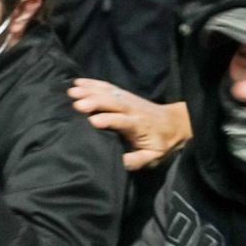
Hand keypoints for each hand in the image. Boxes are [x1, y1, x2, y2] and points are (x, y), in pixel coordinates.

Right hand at [68, 79, 189, 170]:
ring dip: (90, 91)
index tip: (92, 122)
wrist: (173, 123)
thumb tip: (119, 162)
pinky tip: (79, 83)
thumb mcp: (153, 156)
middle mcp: (131, 109)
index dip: (108, 120)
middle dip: (94, 102)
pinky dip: (92, 83)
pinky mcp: (123, 94)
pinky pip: (107, 86)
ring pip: (108, 92)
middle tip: (76, 104)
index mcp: (138, 125)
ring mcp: (127, 99)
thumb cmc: (160, 143)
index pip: (121, 121)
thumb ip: (136, 160)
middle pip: (112, 103)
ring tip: (72, 91)